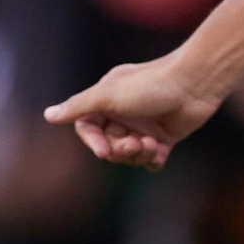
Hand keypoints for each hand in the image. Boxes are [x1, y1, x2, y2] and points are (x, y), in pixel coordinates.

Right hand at [43, 51, 221, 170]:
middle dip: (120, 150)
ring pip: (129, 154)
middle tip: (134, 144)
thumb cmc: (151, 85)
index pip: (87, 128)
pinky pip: (150, 159)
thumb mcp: (109, 95)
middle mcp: (123, 113)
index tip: (104, 151)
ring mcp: (143, 126)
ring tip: (151, 144)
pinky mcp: (163, 137)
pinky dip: (152, 159)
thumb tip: (48, 115)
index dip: (93, 142)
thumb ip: (79, 106)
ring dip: (138, 154)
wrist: (195, 84)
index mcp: (106, 100)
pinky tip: (160, 151)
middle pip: (108, 145)